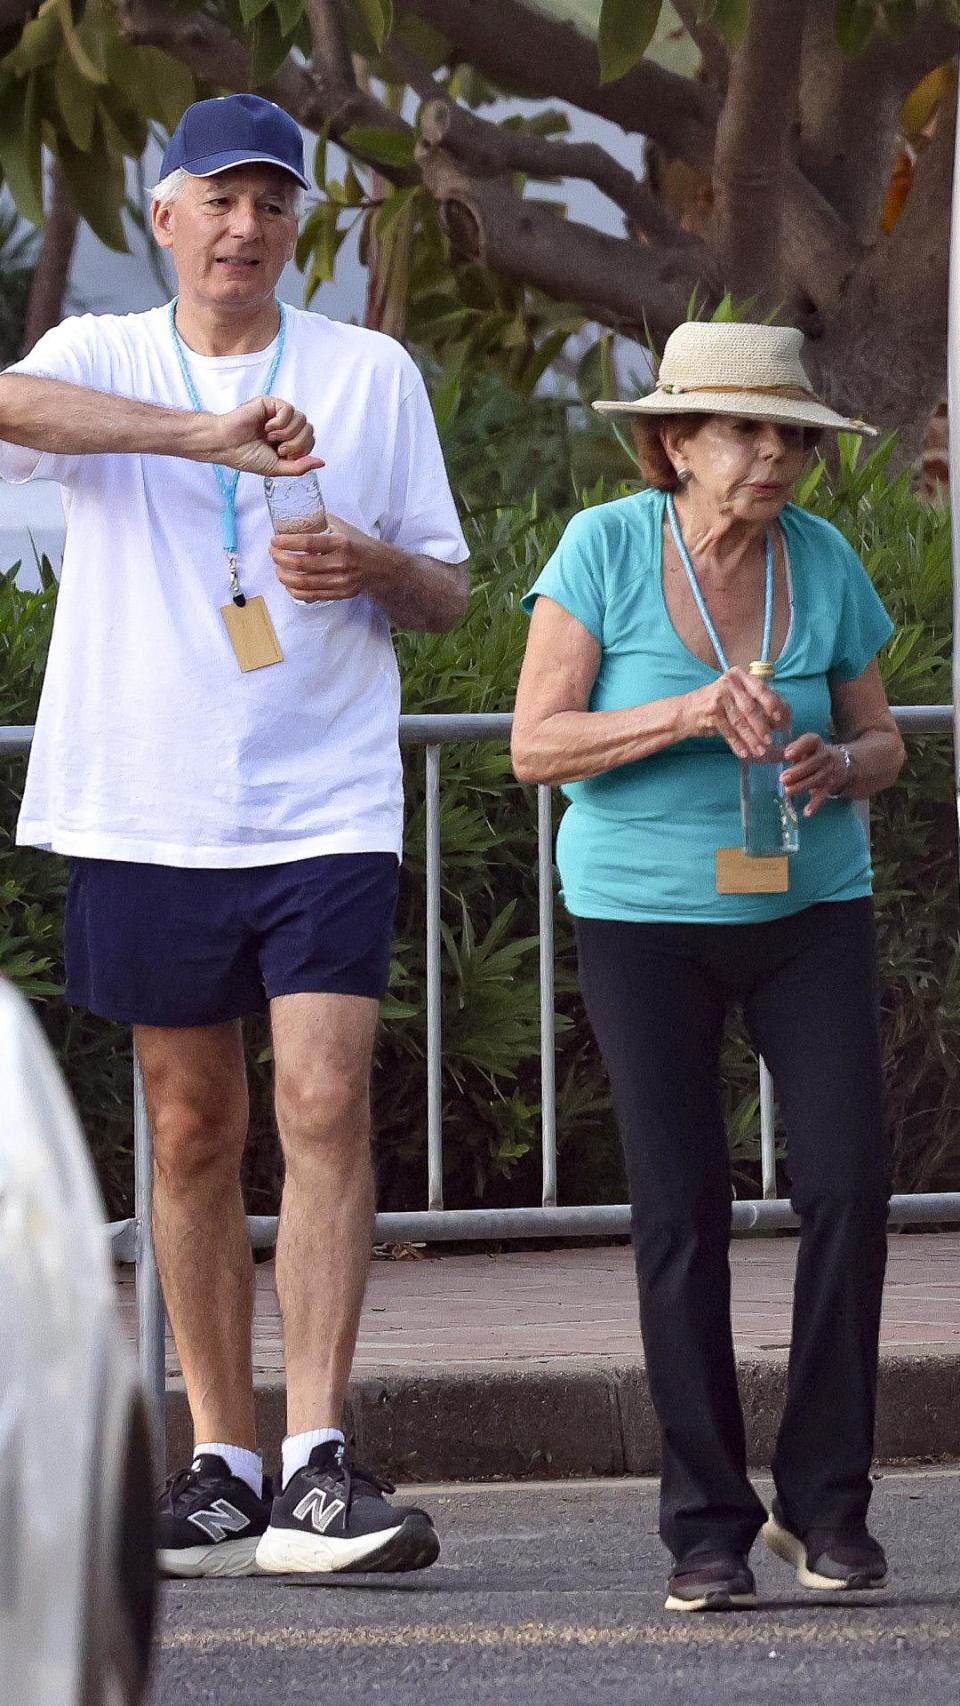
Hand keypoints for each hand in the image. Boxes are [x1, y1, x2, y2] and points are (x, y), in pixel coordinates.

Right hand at [201, 395, 324, 476]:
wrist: (226, 445)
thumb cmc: (246, 456)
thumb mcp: (277, 469)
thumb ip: (300, 467)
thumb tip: (322, 462)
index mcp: (287, 440)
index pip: (310, 441)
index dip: (300, 450)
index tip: (282, 455)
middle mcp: (285, 426)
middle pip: (309, 430)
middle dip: (295, 444)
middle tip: (277, 448)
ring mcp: (278, 414)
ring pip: (302, 420)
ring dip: (287, 434)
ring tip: (270, 437)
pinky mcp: (271, 403)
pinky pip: (289, 410)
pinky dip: (280, 423)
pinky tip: (267, 427)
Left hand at [270, 513, 393, 603]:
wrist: (381, 568)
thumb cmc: (360, 545)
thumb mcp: (345, 528)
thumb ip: (323, 522)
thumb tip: (299, 516)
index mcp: (341, 543)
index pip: (308, 543)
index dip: (287, 542)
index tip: (274, 540)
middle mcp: (341, 563)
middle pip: (302, 564)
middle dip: (280, 558)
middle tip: (273, 553)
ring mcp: (341, 581)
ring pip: (303, 583)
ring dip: (284, 576)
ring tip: (278, 568)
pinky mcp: (340, 594)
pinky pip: (311, 596)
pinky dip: (295, 591)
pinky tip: (288, 583)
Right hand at [684, 667, 790, 758]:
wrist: (686, 711)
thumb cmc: (717, 704)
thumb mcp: (735, 695)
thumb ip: (755, 701)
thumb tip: (781, 718)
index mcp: (739, 676)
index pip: (761, 689)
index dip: (773, 704)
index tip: (781, 719)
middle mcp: (729, 682)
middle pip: (751, 707)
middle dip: (762, 726)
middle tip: (770, 740)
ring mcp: (719, 696)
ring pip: (740, 721)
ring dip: (751, 738)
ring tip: (759, 750)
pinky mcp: (711, 711)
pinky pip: (728, 731)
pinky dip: (737, 743)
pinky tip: (744, 752)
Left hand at [781, 734, 849, 816]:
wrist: (844, 762)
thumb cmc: (814, 754)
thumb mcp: (806, 748)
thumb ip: (791, 751)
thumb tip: (770, 756)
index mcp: (816, 744)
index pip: (811, 741)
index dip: (799, 746)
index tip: (787, 754)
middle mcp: (824, 756)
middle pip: (812, 763)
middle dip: (797, 771)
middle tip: (782, 778)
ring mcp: (829, 771)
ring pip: (816, 779)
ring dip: (802, 786)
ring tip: (788, 791)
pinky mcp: (830, 786)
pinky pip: (823, 795)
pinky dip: (815, 804)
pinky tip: (807, 812)